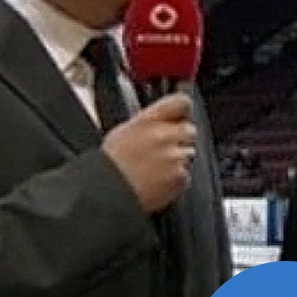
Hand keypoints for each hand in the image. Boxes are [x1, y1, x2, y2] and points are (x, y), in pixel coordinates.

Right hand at [102, 93, 197, 213]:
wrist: (107, 194)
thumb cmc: (110, 166)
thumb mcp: (124, 132)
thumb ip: (149, 123)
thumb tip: (164, 120)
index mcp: (149, 120)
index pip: (181, 102)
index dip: (183, 109)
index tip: (182, 115)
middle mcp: (165, 135)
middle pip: (189, 130)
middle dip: (180, 139)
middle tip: (163, 151)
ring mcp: (175, 157)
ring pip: (188, 154)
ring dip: (178, 161)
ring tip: (155, 170)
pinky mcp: (180, 177)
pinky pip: (185, 175)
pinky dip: (176, 180)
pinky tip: (158, 182)